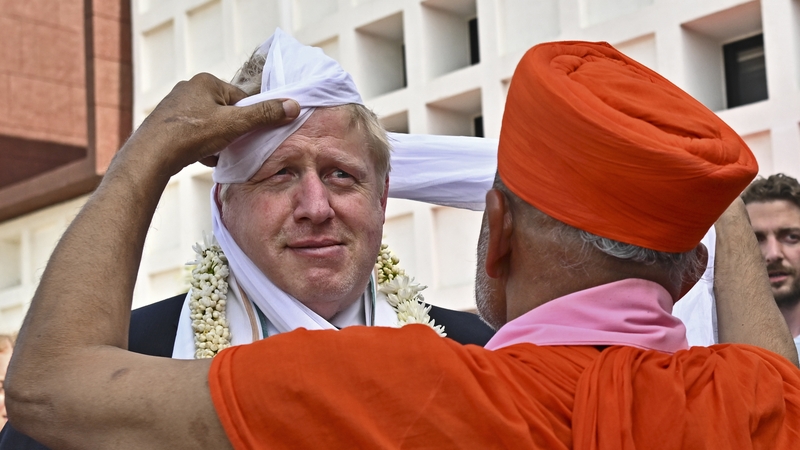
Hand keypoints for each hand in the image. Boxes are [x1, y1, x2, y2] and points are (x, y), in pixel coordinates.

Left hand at [122, 73, 299, 175]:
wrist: (151, 155)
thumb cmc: (192, 134)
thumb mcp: (235, 124)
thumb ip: (264, 115)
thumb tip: (293, 105)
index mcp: (206, 82)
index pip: (240, 99)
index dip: (248, 119)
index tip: (247, 135)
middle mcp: (189, 88)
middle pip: (226, 112)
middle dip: (231, 132)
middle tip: (230, 146)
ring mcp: (175, 106)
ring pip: (210, 125)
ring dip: (217, 141)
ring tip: (214, 154)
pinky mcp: (167, 124)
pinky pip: (194, 134)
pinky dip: (201, 146)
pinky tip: (200, 157)